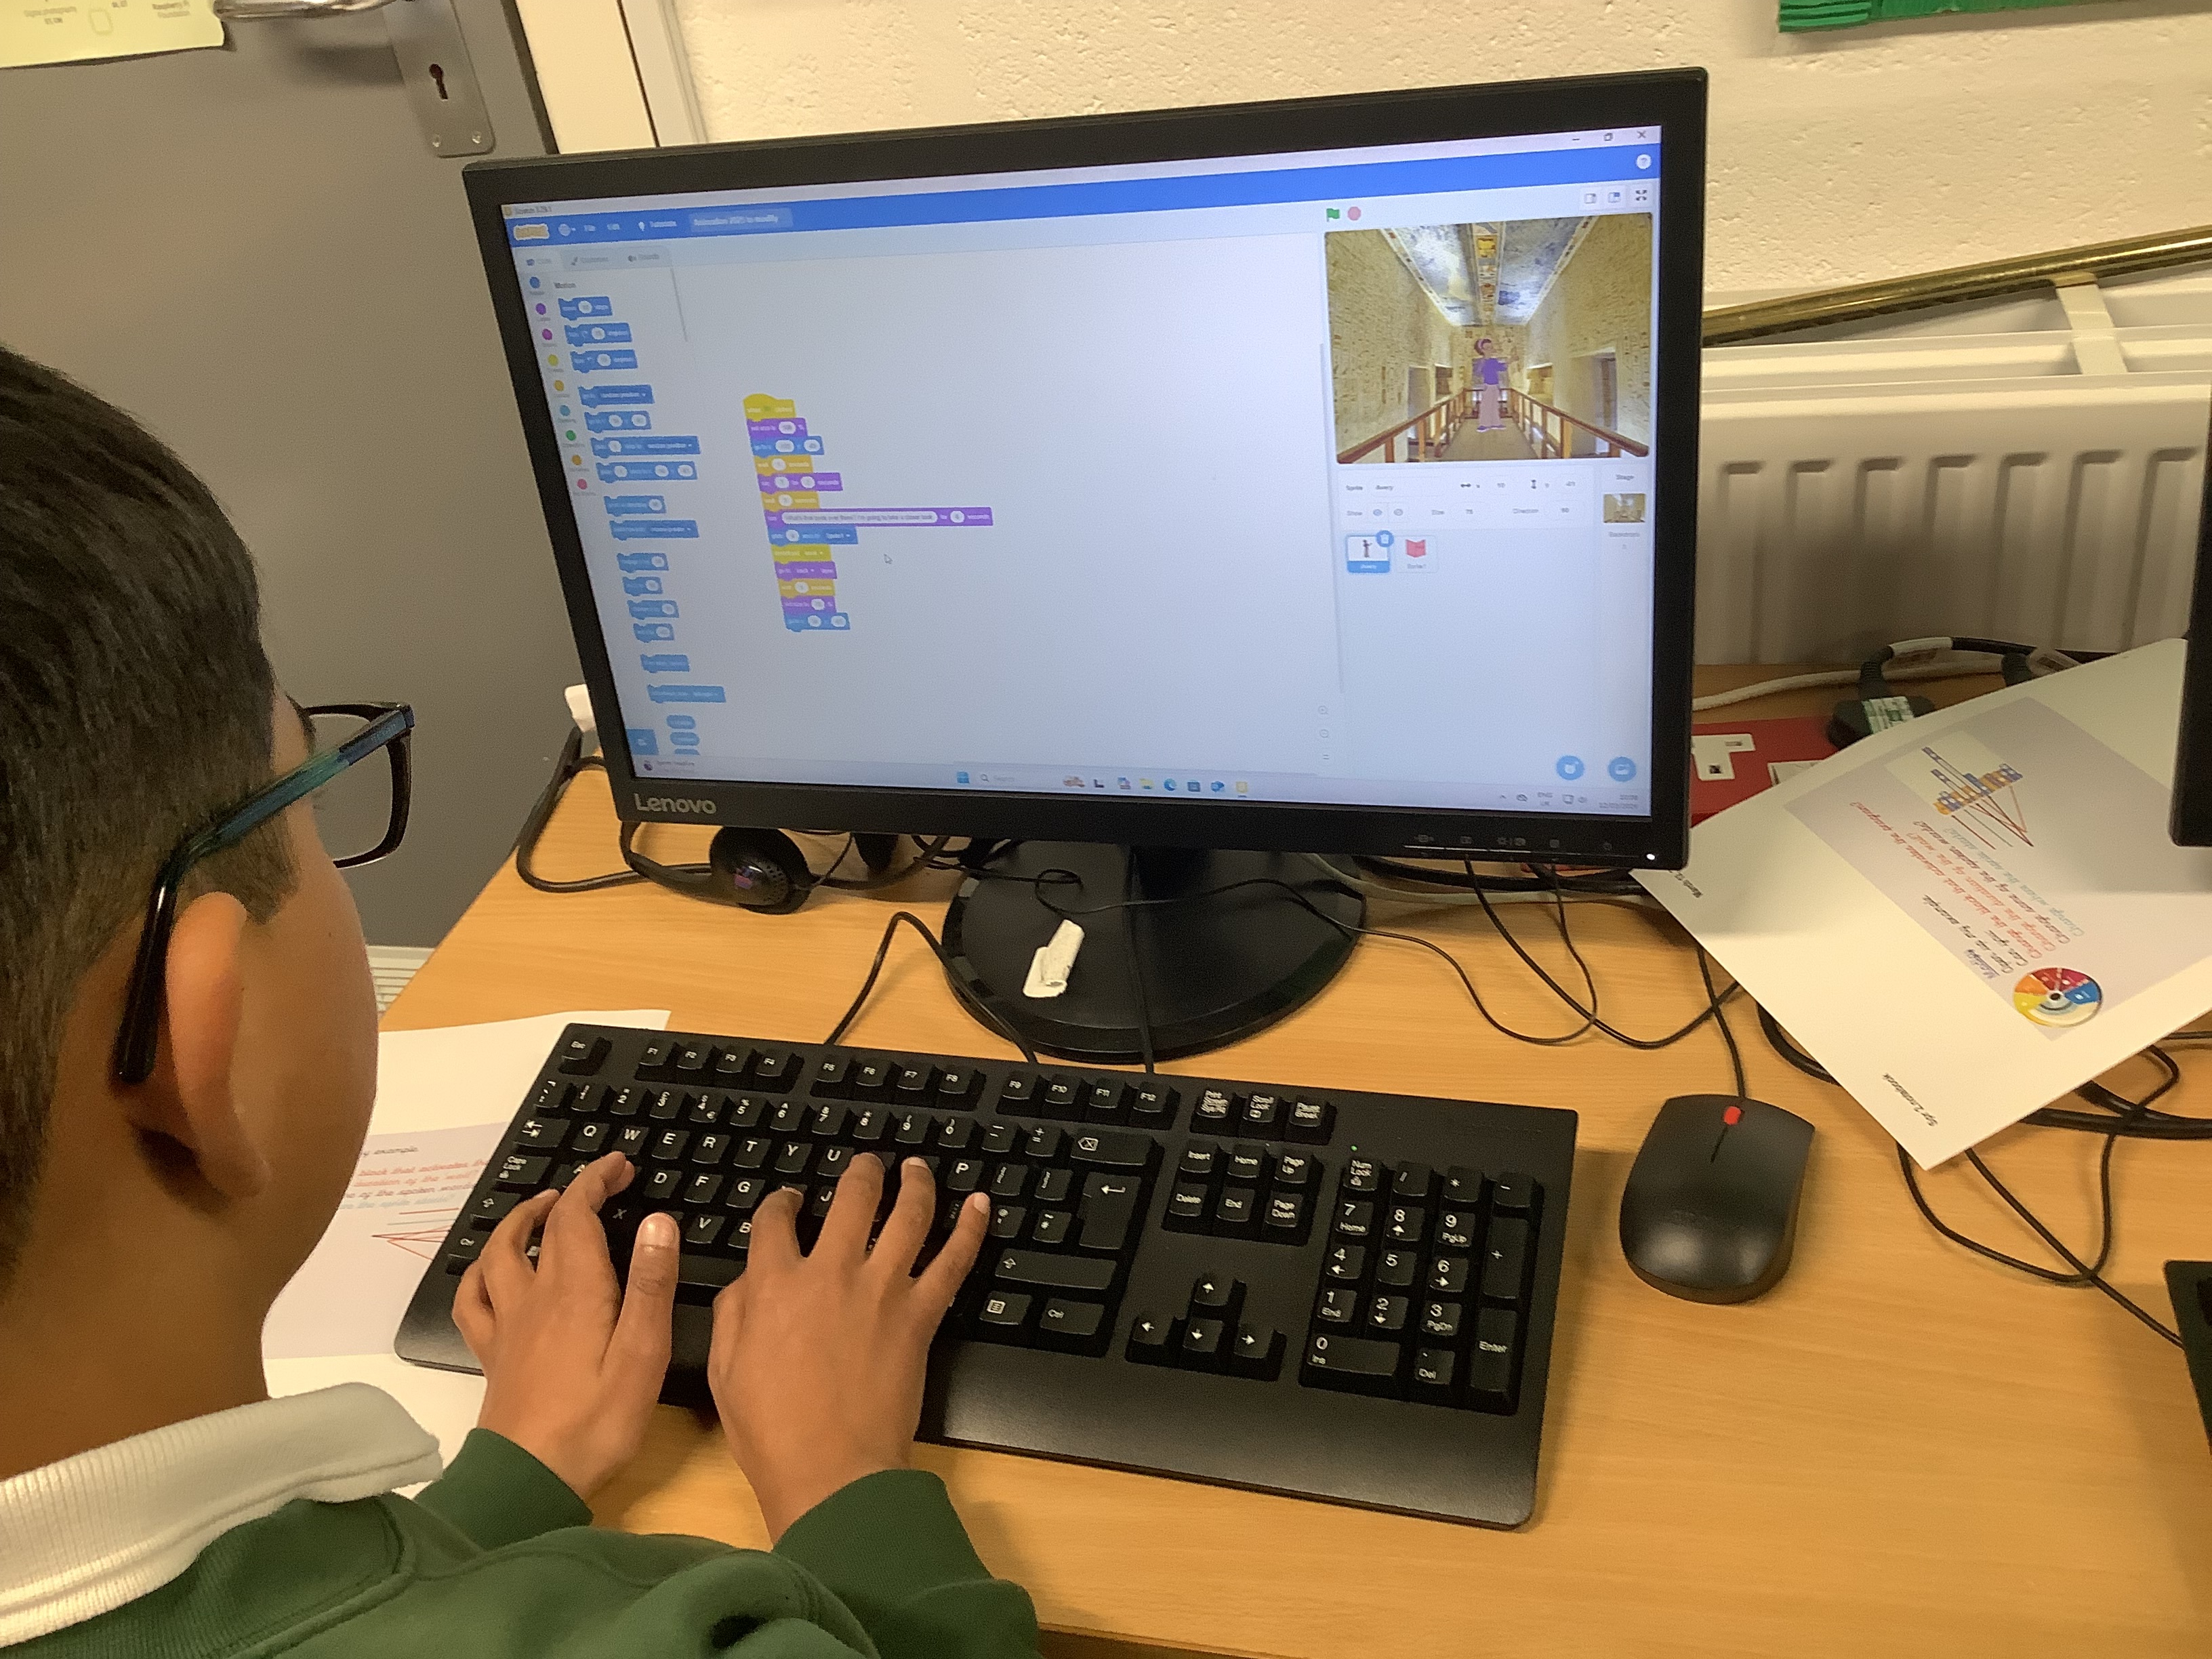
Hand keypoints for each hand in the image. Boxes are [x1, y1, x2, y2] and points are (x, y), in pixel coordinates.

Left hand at [453, 1151, 677, 1499]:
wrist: (529, 1480)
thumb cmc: (596, 1422)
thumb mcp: (642, 1354)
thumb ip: (650, 1285)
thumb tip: (657, 1221)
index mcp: (576, 1291)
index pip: (576, 1214)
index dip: (595, 1181)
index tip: (620, 1166)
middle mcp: (534, 1298)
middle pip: (543, 1227)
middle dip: (571, 1194)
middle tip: (600, 1185)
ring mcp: (508, 1326)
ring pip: (498, 1254)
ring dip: (519, 1222)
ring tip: (541, 1211)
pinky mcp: (493, 1355)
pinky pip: (473, 1300)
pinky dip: (480, 1273)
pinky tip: (492, 1273)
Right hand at [709, 1155, 988, 1539]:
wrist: (831, 1471)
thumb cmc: (771, 1431)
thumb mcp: (724, 1369)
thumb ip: (734, 1311)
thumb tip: (748, 1280)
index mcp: (774, 1284)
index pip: (776, 1219)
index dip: (783, 1202)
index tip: (790, 1201)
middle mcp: (831, 1273)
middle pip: (851, 1198)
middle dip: (860, 1173)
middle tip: (867, 1164)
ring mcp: (881, 1290)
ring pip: (907, 1215)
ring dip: (916, 1184)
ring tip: (917, 1168)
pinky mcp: (920, 1316)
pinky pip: (953, 1262)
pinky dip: (971, 1229)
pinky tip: (980, 1204)